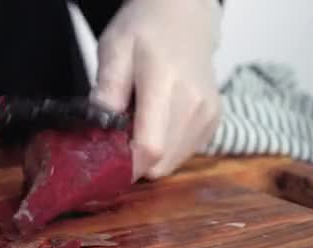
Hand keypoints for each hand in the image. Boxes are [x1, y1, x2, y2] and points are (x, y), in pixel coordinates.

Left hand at [92, 0, 222, 180]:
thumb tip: (99, 129)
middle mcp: (194, 105)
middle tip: (118, 134)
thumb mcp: (114, 50)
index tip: (106, 158)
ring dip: (150, 155)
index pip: (150, 148)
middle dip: (134, 160)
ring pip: (172, 163)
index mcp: (165, 85)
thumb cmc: (145, 30)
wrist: (184, 17)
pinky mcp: (213, 122)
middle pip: (161, 163)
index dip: (125, 164)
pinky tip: (157, 122)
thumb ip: (107, 89)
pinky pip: (183, 154)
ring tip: (138, 122)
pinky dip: (166, 147)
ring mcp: (207, 115)